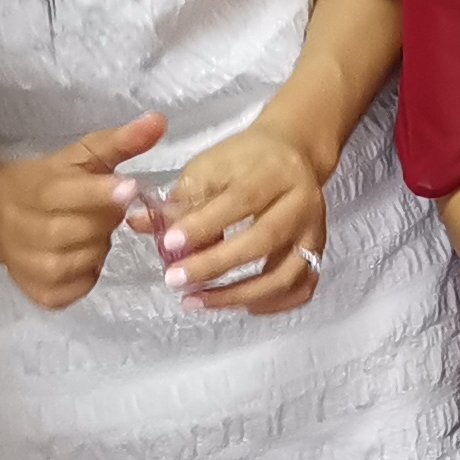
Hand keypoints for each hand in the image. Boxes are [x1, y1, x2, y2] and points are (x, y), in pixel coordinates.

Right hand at [0, 112, 163, 308]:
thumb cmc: (51, 182)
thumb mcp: (81, 157)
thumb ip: (120, 141)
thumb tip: (159, 121)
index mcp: (33, 189)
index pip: (68, 194)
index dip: (101, 194)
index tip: (130, 188)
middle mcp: (24, 229)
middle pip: (79, 231)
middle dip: (104, 220)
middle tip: (110, 210)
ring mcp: (28, 265)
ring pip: (80, 262)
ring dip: (97, 248)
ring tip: (93, 232)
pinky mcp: (38, 292)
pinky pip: (75, 290)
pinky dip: (87, 276)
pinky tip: (83, 258)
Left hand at [148, 119, 327, 315]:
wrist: (293, 153)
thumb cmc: (245, 160)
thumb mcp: (210, 166)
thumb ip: (181, 199)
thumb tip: (142, 225)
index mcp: (274, 172)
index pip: (240, 201)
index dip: (203, 226)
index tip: (168, 245)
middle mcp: (301, 203)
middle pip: (263, 241)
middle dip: (215, 265)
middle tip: (174, 280)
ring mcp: (313, 232)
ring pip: (284, 274)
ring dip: (238, 295)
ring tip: (196, 301)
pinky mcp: (317, 252)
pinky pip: (300, 289)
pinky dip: (271, 304)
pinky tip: (239, 305)